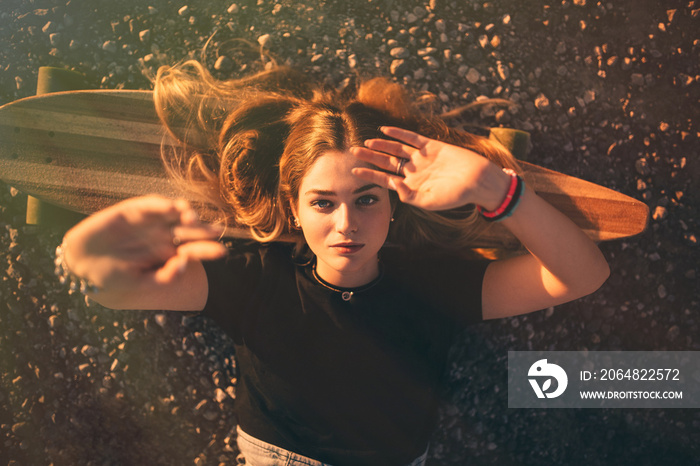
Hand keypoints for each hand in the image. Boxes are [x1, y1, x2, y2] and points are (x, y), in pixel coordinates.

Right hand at [62, 195, 226, 290]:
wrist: (80, 267)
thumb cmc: (112, 278)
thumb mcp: (140, 284)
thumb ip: (165, 276)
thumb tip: (185, 262)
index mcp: (169, 254)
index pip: (194, 250)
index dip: (208, 250)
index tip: (222, 252)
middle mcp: (163, 236)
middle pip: (189, 231)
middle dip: (203, 230)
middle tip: (215, 230)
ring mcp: (149, 222)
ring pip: (174, 215)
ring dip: (185, 214)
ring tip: (192, 217)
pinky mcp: (132, 211)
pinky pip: (150, 206)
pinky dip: (160, 205)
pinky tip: (171, 207)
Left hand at [351, 126, 508, 210]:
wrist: (479, 181)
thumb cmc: (456, 196)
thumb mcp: (429, 201)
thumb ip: (408, 196)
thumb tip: (391, 186)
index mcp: (412, 187)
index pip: (385, 180)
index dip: (369, 175)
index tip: (353, 171)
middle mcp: (414, 171)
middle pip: (387, 162)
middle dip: (370, 157)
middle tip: (353, 151)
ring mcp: (422, 158)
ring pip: (397, 149)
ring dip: (381, 145)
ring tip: (366, 142)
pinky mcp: (432, 146)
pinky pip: (412, 138)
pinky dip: (398, 134)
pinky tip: (385, 130)